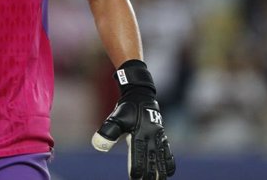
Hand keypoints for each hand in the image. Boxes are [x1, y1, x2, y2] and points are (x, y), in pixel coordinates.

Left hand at [92, 60, 175, 178]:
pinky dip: (169, 163)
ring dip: (160, 172)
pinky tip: (167, 173)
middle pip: (152, 161)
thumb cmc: (126, 108)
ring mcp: (159, 138)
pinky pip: (168, 153)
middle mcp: (151, 138)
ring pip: (162, 159)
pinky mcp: (162, 137)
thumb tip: (97, 146)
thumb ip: (107, 132)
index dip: (136, 170)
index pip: (138, 157)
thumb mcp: (115, 118)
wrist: (140, 94)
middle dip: (149, 175)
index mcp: (139, 135)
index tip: (134, 179)